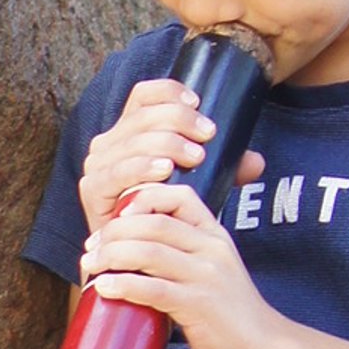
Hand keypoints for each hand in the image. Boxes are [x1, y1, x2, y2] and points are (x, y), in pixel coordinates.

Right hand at [79, 78, 263, 230]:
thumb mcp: (198, 183)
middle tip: (207, 136)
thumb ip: (226, 170)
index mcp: (131, 131)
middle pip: (142, 115)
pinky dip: (140, 168)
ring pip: (132, 141)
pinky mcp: (92, 190)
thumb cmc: (165, 213)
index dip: (169, 91)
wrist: (134, 256)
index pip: (144, 94)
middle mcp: (109, 142)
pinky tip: (163, 170)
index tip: (198, 103)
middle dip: (178, 120)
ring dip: (166, 143)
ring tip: (193, 156)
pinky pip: (115, 172)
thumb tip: (256, 162)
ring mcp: (98, 166)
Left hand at [80, 181, 279, 348]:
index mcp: (214, 235)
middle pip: (153, 223)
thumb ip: (182, 253)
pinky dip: (123, 285)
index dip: (142, 197)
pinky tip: (104, 288)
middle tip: (91, 247)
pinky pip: (153, 289)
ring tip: (90, 265)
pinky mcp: (199, 305)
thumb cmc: (229, 311)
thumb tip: (131, 246)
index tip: (116, 214)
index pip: (178, 196)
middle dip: (114, 232)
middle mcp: (212, 249)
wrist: (264, 346)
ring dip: (111, 256)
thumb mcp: (212, 269)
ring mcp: (206, 276)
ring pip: (149, 252)